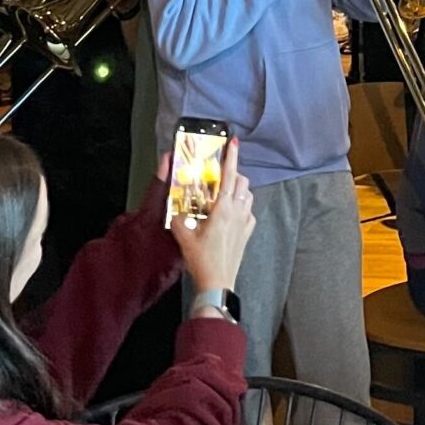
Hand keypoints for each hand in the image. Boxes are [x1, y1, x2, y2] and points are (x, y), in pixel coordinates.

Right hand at [173, 141, 255, 298]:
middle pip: (242, 181)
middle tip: (219, 175)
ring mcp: (246, 221)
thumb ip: (178, 218)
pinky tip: (230, 213)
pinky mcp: (248, 232)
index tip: (234, 142)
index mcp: (223, 208)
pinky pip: (249, 211)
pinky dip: (242, 205)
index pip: (230, 176)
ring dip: (238, 189)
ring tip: (223, 194)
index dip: (232, 157)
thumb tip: (176, 210)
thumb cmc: (201, 259)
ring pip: (248, 195)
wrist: (217, 282)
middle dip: (233, 173)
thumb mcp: (184, 236)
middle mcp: (238, 211)